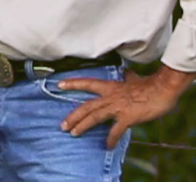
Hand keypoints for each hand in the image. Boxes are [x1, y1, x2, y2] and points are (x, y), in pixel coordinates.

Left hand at [59, 65, 194, 148]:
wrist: (161, 90)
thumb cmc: (149, 85)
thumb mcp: (133, 79)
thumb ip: (126, 77)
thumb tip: (126, 73)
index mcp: (110, 87)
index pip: (87, 83)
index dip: (72, 84)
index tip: (58, 85)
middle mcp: (109, 96)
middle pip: (86, 106)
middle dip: (73, 116)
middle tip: (62, 125)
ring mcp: (117, 107)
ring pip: (94, 116)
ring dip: (82, 125)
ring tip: (73, 133)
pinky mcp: (127, 117)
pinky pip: (115, 130)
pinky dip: (111, 138)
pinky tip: (107, 145)